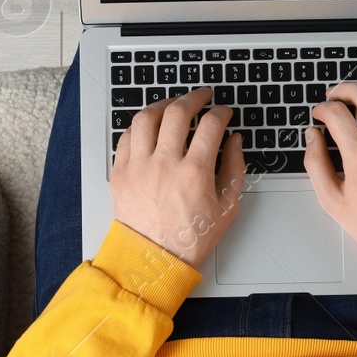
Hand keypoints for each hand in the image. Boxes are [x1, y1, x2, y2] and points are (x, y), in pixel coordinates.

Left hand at [111, 87, 246, 267]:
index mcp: (195, 173)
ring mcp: (139, 166)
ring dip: (163, 104)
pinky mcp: (121, 173)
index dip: (221, 112)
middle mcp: (165, 164)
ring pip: (148, 118)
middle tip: (203, 97)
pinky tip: (150, 125)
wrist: (154, 260)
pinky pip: (127, 136)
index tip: (224, 112)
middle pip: (179, 112)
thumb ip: (235, 169)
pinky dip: (140, 125)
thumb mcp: (227, 207)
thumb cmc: (190, 238)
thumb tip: (235, 141)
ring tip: (174, 104)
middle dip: (195, 97)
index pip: (211, 125)